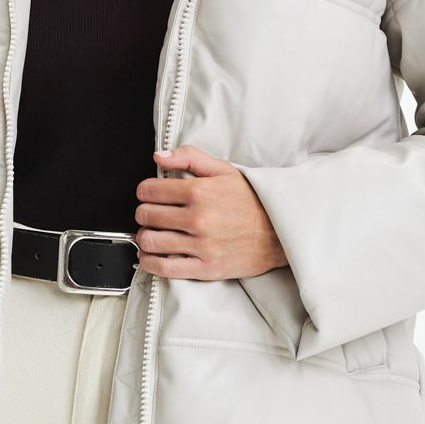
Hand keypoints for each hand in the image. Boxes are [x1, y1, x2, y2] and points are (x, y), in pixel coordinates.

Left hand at [134, 147, 287, 280]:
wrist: (281, 232)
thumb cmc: (253, 201)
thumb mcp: (224, 170)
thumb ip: (189, 158)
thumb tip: (159, 155)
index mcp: (200, 191)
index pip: (149, 190)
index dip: (145, 192)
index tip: (149, 195)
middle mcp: (198, 218)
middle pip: (146, 215)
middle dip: (144, 213)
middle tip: (150, 214)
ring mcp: (201, 245)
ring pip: (150, 241)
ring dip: (144, 237)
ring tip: (151, 234)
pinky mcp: (205, 268)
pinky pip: (164, 268)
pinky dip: (149, 262)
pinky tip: (149, 256)